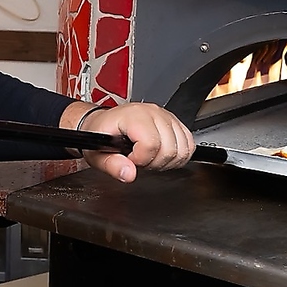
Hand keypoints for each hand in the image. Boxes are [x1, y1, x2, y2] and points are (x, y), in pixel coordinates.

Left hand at [69, 102, 194, 182]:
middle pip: (170, 149)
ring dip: (168, 160)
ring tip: (150, 157)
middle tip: (139, 160)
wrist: (103, 124)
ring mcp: (166, 116)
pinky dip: (178, 155)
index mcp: (133, 116)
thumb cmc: (100, 135)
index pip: (151, 144)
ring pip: (183, 148)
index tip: (130, 159)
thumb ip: (112, 165)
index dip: (140, 159)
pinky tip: (161, 155)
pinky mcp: (174, 122)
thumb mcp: (97, 155)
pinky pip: (189, 144)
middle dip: (155, 162)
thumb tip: (129, 173)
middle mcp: (152, 112)